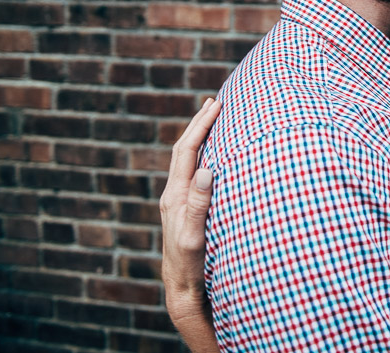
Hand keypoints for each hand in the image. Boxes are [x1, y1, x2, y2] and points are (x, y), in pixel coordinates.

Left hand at [160, 98, 221, 351]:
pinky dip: (201, 154)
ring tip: (211, 119)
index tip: (216, 104)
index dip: (201, 125)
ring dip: (198, 136)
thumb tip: (206, 168)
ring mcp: (176, 201)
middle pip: (183, 149)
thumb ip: (199, 203)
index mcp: (175, 195)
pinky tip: (211, 155)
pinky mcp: (182, 208)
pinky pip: (190, 172)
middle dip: (198, 123)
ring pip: (186, 160)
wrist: (180, 287)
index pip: (187, 151)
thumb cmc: (190, 264)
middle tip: (214, 101)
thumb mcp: (195, 235)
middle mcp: (172, 194)